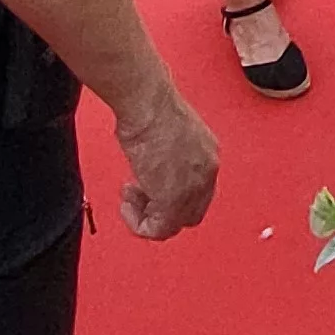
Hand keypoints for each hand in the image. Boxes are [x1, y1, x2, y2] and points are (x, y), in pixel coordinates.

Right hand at [111, 91, 220, 238]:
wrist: (147, 104)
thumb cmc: (150, 107)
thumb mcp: (167, 133)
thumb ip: (168, 156)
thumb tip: (153, 166)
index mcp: (208, 154)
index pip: (198, 191)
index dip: (171, 196)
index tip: (148, 187)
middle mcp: (206, 173)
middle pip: (190, 212)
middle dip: (161, 210)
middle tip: (138, 196)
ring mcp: (193, 188)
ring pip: (175, 224)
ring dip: (147, 217)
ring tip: (129, 198)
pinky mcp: (173, 201)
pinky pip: (158, 230)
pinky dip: (139, 224)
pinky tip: (127, 206)